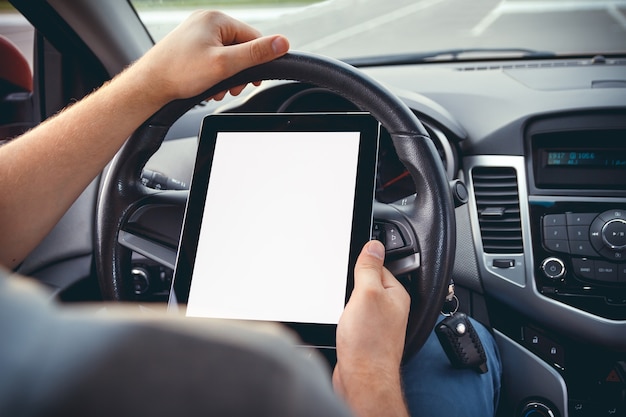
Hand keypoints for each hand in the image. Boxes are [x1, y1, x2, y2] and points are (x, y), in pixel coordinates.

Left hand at [132, 10, 289, 102]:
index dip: (257, 61)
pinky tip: (208, 86)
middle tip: (232, 88)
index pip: (252, 37)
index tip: (254, 80)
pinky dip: (215, 75)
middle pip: (239, 47)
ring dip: (227, 76)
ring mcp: (196, 34)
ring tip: (217, 89)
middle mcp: (205, 22)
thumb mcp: (224, 64)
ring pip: (226, 56)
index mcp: (215, 19)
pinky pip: (213, 59)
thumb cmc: (179, 73)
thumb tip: (283, 43)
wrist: (149, 85)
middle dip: (239, 71)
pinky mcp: (189, 47)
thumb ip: (255, 54)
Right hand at [333, 240, 409, 416]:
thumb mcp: (367, 294)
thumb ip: (370, 268)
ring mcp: (377, 323)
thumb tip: (374, 245)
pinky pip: (354, 316)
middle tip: (345, 291)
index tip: (350, 265)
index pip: (379, 266)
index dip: (362, 263)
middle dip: (352, 284)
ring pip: (358, 300)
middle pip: (367, 282)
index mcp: (396, 294)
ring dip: (347, 302)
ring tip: (344, 308)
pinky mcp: (365, 335)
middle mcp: (390, 308)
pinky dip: (345, 316)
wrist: (362, 379)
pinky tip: (341, 322)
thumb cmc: (369, 343)